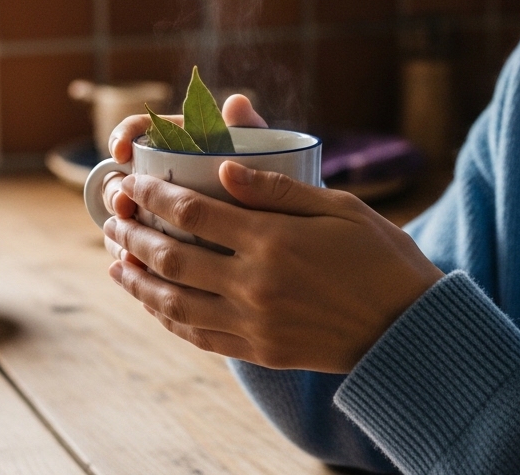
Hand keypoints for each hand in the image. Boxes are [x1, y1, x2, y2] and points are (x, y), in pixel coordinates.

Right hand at [101, 94, 265, 263]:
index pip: (138, 129)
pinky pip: (138, 249)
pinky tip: (134, 268)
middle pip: (122, 176)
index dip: (122, 136)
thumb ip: (249, 127)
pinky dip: (132, 257)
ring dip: (119, 226)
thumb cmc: (268, 177)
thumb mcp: (261, 151)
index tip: (122, 152)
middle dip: (115, 190)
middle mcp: (161, 174)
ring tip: (127, 243)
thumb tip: (236, 102)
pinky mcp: (163, 242)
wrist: (281, 221)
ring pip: (124, 215)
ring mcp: (158, 209)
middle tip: (124, 205)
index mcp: (177, 141)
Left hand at [103, 162, 443, 372]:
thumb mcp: (340, 207)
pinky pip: (197, 335)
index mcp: (273, 240)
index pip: (191, 213)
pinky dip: (166, 317)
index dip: (151, 196)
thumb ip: (278, 190)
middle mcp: (254, 283)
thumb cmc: (381, 257)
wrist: (407, 327)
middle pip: (170, 257)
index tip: (130, 183)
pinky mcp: (259, 350)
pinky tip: (152, 302)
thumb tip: (222, 169)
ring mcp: (253, 322)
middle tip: (111, 216)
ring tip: (115, 260)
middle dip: (132, 233)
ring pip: (172, 302)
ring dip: (136, 280)